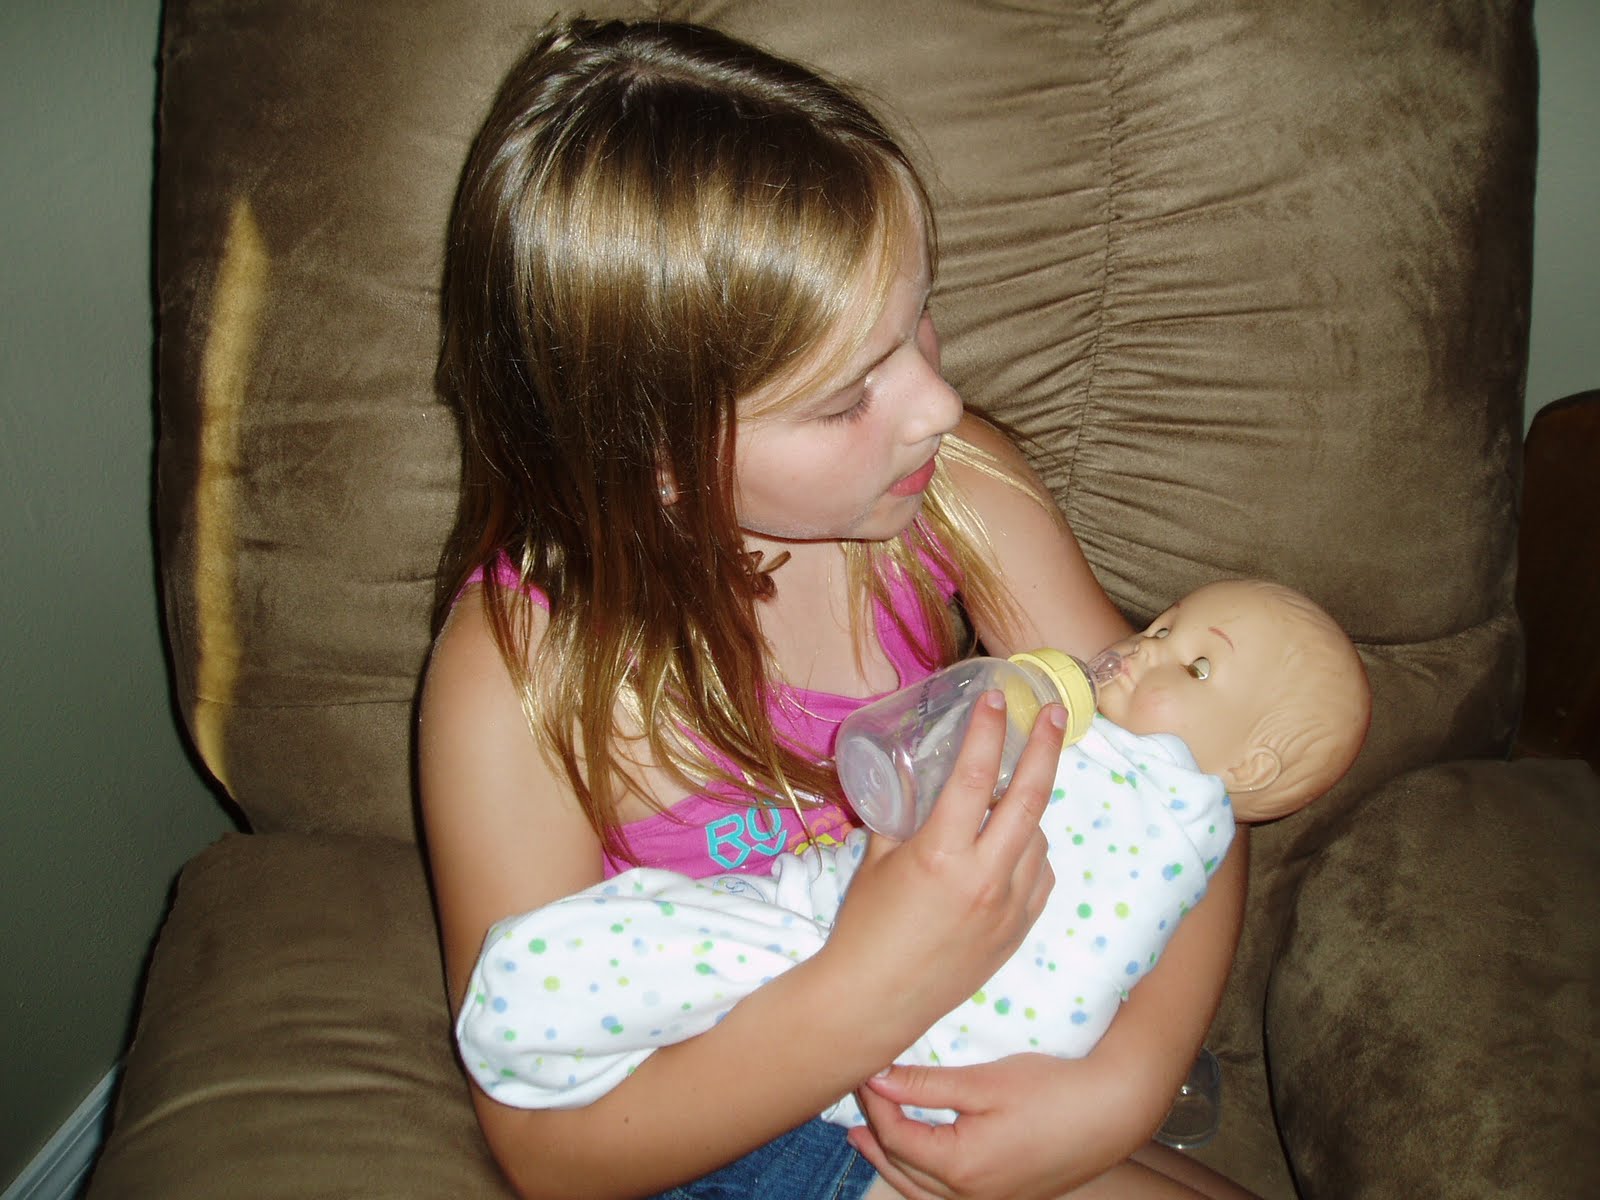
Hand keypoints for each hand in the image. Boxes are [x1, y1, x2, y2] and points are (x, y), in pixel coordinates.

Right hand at [821, 693, 1065, 1045]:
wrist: (876, 1000)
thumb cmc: (865, 927)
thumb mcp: (878, 860)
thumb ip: (904, 816)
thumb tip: (918, 777)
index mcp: (941, 855)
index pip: (975, 777)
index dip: (989, 731)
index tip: (998, 698)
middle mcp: (984, 878)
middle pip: (1030, 799)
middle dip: (1047, 748)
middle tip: (1057, 713)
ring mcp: (1008, 907)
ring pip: (1038, 837)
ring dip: (1028, 808)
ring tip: (1008, 794)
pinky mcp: (1018, 930)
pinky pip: (1039, 874)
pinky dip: (1030, 850)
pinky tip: (1010, 846)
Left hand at [848, 1054, 1138, 1199]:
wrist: (1113, 1112)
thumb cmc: (1053, 1091)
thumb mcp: (984, 1082)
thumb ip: (925, 1085)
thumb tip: (876, 1079)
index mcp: (962, 1168)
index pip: (897, 1136)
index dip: (874, 1103)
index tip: (864, 1071)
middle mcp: (972, 1197)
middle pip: (903, 1169)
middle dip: (874, 1134)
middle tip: (854, 1103)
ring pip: (922, 1192)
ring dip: (892, 1162)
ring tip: (867, 1138)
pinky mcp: (1007, 1197)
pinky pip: (947, 1197)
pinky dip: (921, 1178)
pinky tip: (918, 1159)